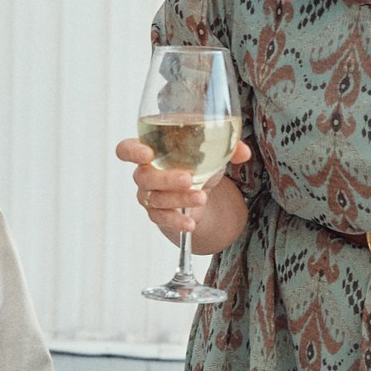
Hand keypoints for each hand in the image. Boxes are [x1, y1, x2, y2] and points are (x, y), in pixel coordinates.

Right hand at [115, 136, 248, 236]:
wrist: (200, 189)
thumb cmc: (198, 161)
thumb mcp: (212, 151)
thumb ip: (228, 148)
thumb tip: (244, 151)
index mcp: (149, 149)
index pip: (126, 149)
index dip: (132, 151)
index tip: (147, 153)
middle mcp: (143, 173)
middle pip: (143, 176)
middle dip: (165, 178)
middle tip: (189, 179)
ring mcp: (148, 195)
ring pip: (155, 199)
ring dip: (179, 199)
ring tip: (202, 198)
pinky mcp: (157, 214)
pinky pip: (161, 219)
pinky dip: (176, 222)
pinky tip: (191, 223)